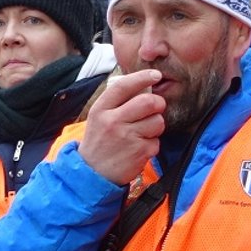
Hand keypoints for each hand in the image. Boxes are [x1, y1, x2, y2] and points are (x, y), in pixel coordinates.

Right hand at [78, 69, 165, 185]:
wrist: (92, 174)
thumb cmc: (99, 143)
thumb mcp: (98, 119)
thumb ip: (116, 103)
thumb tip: (143, 85)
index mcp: (100, 110)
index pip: (124, 86)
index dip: (142, 77)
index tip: (155, 75)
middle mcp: (112, 121)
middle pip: (148, 102)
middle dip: (157, 104)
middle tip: (155, 109)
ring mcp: (127, 137)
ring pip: (157, 121)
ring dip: (155, 127)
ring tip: (142, 133)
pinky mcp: (139, 152)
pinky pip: (157, 141)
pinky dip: (152, 145)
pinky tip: (138, 149)